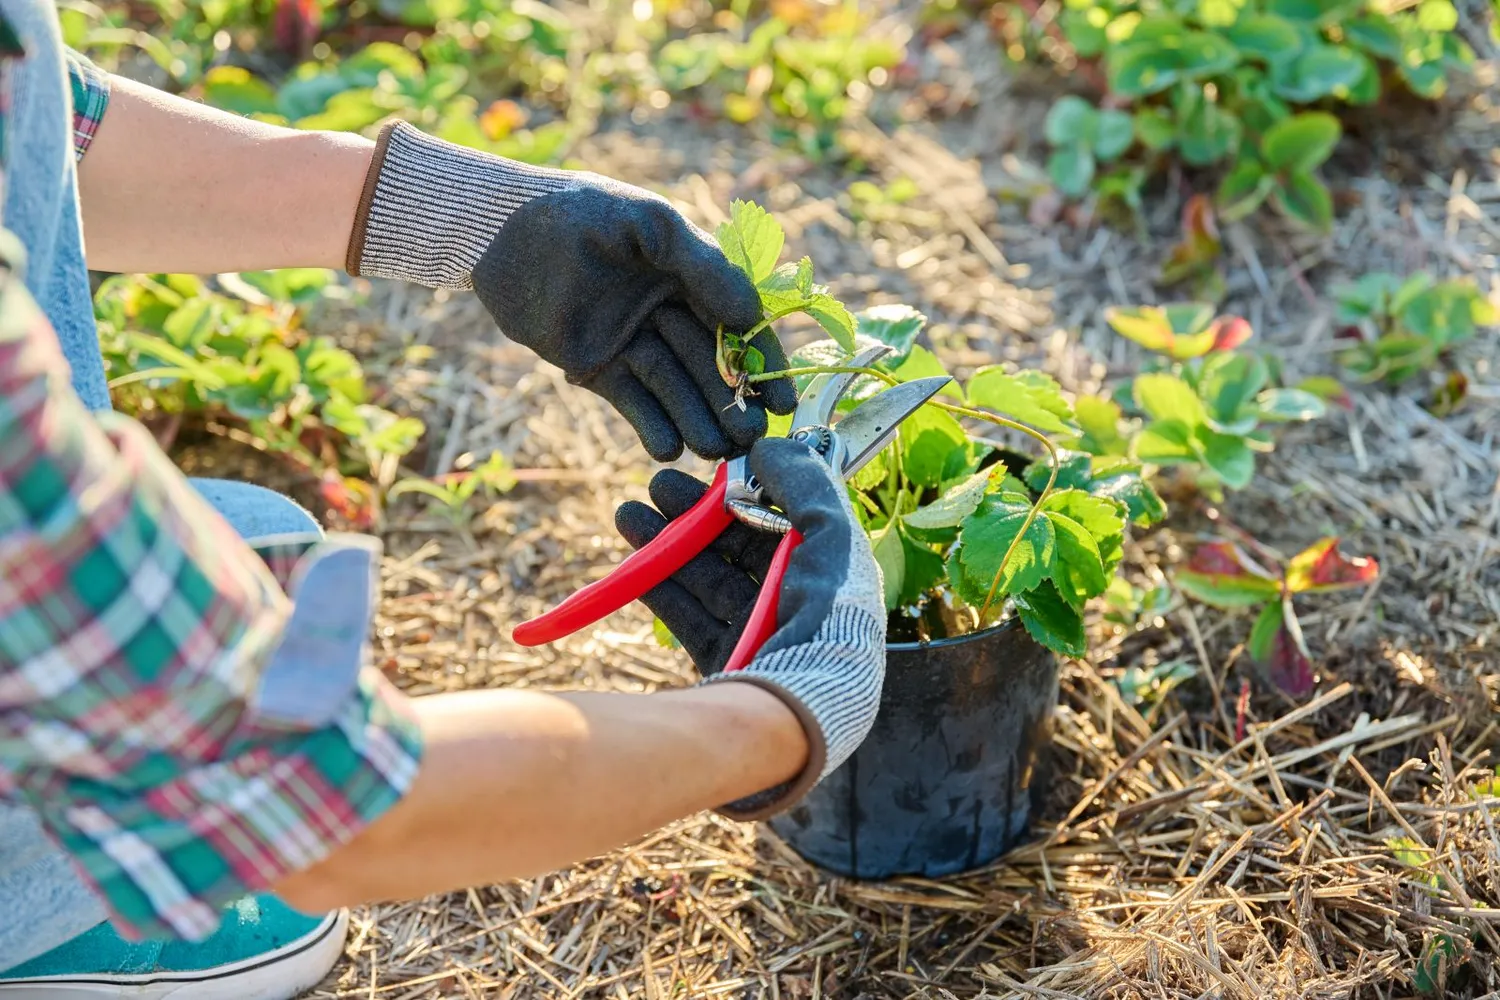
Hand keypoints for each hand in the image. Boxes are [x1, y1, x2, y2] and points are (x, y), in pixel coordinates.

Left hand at [344, 122, 795, 460]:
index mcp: (692, 276)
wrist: (500, 229)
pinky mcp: (597, 367)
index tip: (784, 405)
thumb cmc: (580, 211)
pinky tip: (665, 448)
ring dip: (696, 421)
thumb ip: (702, 266)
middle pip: (711, 366)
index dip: (765, 366)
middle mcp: (669, 311)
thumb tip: (750, 315)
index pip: (741, 327)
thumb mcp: (650, 224)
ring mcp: (633, 342)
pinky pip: (632, 402)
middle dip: (732, 403)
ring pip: (675, 389)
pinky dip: (650, 426)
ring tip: (715, 450)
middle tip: (750, 438)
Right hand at [615, 437, 886, 818]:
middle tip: (660, 482)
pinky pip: (686, 611)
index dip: (750, 490)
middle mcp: (798, 604)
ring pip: (707, 574)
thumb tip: (772, 444)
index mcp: (834, 575)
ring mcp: (758, 634)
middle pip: (740, 546)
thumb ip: (806, 484)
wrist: (801, 703)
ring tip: (630, 507)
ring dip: (669, 540)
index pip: (787, 521)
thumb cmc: (830, 618)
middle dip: (697, 512)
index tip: (715, 463)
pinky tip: (632, 547)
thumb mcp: (833, 535)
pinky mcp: (724, 660)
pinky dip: (657, 579)